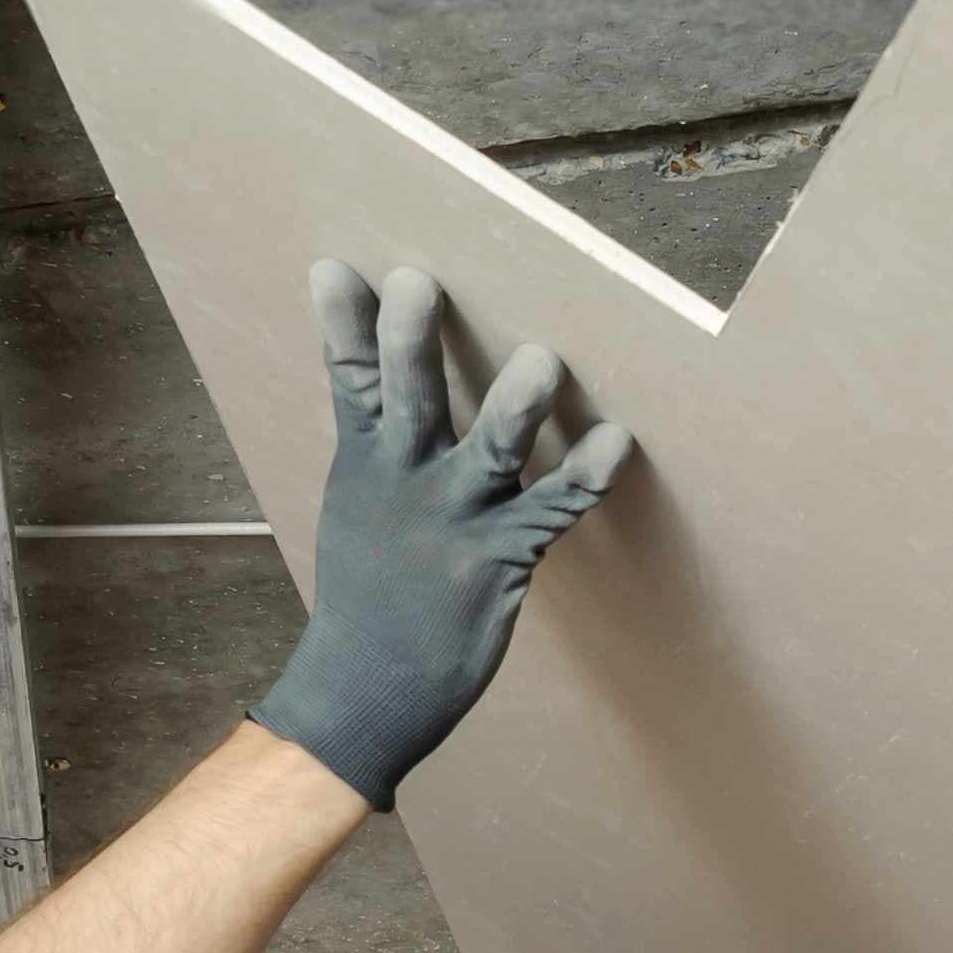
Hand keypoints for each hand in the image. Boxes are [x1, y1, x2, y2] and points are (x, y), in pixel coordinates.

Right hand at [250, 263, 635, 809]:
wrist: (371, 686)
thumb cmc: (372, 592)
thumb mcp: (358, 506)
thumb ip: (377, 445)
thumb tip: (378, 393)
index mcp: (368, 463)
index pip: (349, 382)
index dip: (343, 324)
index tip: (335, 267)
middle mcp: (408, 482)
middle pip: (409, 400)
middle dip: (412, 343)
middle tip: (418, 283)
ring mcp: (458, 519)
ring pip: (492, 450)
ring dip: (516, 405)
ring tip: (542, 360)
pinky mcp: (505, 556)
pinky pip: (557, 507)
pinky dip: (589, 475)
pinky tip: (617, 441)